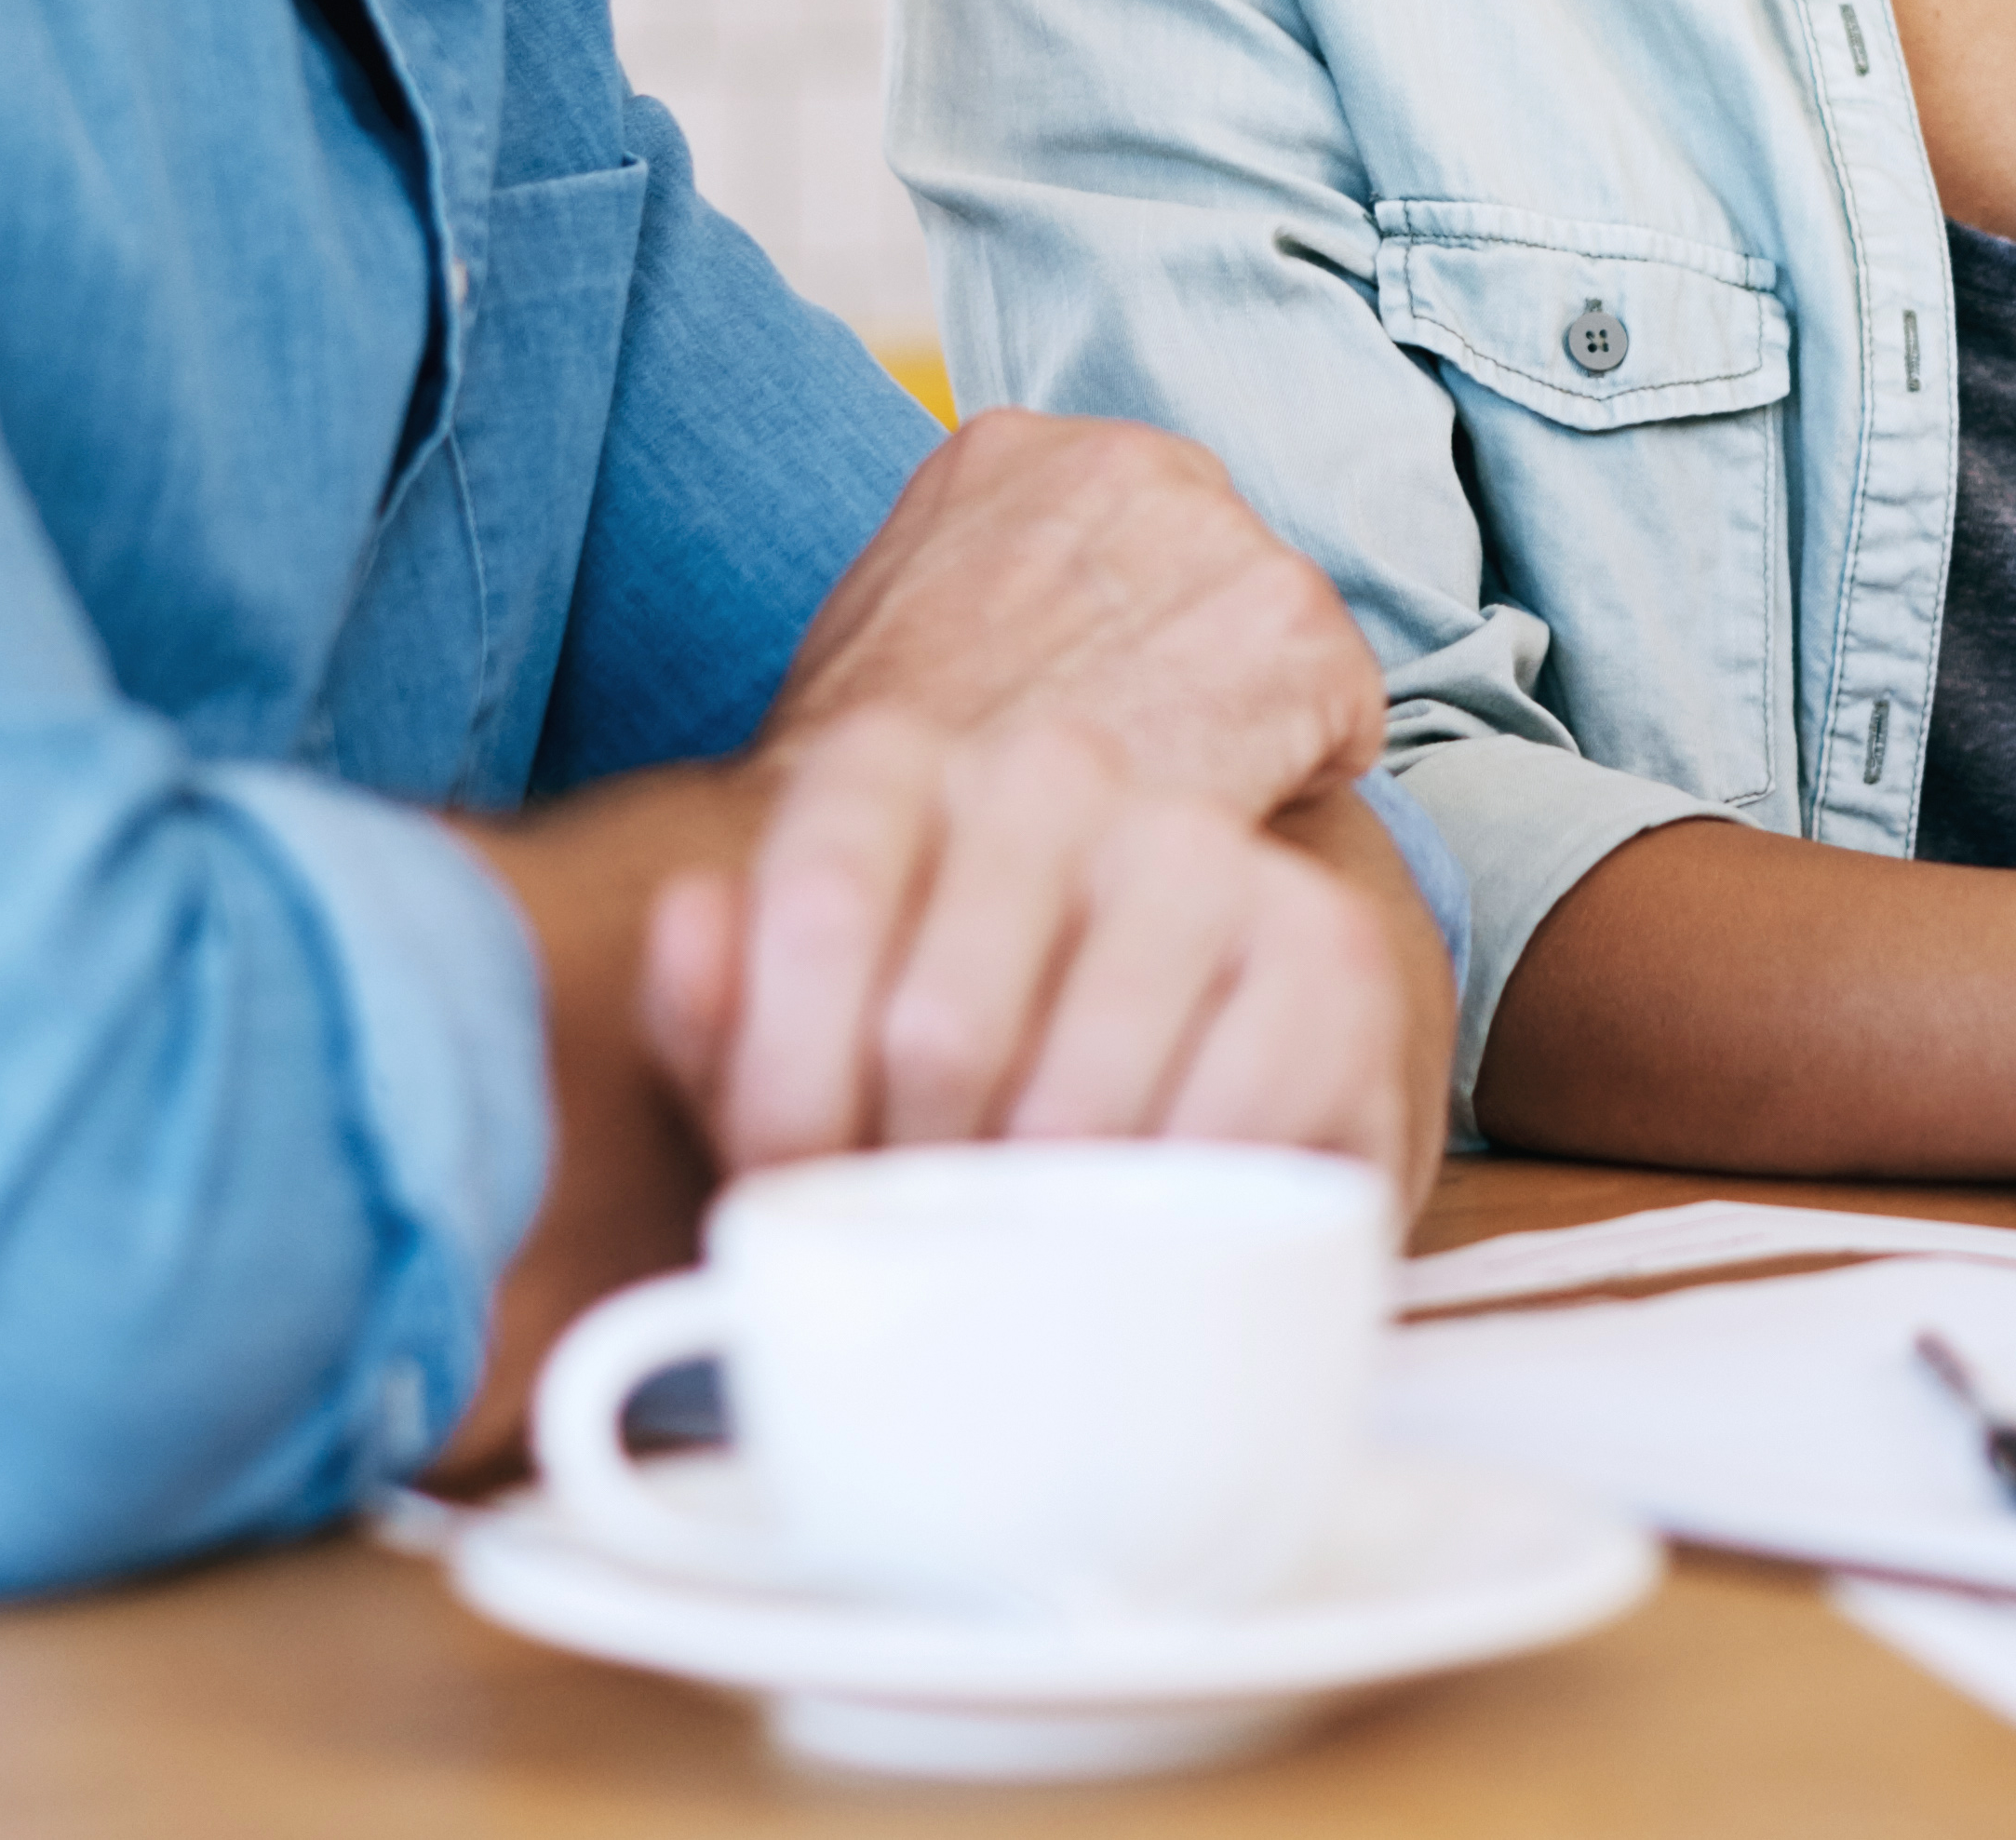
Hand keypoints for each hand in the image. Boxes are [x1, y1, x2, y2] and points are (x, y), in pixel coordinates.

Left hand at [639, 707, 1442, 1187]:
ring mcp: (1198, 846)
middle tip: (922, 1244)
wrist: (1173, 1080)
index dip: (786, 1099)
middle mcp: (1052, 768)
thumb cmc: (954, 1075)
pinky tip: (1147, 1234)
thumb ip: (718, 1008)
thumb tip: (690, 928)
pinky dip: (1172, 1226)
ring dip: (1039, 1225)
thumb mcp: (797, 1052)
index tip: (790, 1198)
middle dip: (914, 1186)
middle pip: (940, 1026)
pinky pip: (1221, 1128)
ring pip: (1077, 1095)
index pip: (819, 909)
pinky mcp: (1324, 945)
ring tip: (1023, 1252)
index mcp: (897, 763)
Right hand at [764, 407, 1385, 819]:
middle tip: (1139, 757)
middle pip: (1218, 565)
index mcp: (1023, 448)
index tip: (1095, 689)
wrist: (889, 861)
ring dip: (1248, 721)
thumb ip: (979, 572)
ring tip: (1165, 799)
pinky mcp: (1300, 635)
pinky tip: (1210, 821)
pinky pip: (1347, 723)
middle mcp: (1139, 463)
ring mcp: (1227, 542)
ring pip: (1285, 641)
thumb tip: (1034, 614)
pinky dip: (1298, 785)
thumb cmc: (874, 779)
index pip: (1129, 519)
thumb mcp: (886, 616)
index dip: (1124, 623)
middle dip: (1195, 660)